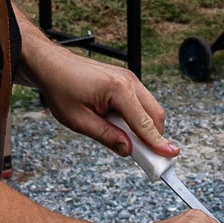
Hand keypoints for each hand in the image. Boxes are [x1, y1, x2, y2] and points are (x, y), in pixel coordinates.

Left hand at [14, 5, 177, 159]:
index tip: (171, 155)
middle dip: (154, 136)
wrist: (52, 66)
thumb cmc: (61, 89)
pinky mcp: (125, 80)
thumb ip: (106, 136)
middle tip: (145, 157)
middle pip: (155, 114)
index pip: (144, 122)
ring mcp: (129, 78)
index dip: (158, 142)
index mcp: (118, 89)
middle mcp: (128, 81)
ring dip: (144, 126)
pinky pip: (140, 102)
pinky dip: (137, 117)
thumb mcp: (78, 120)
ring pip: (150, 108)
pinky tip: (120, 125)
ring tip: (126, 140)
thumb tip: (127, 150)